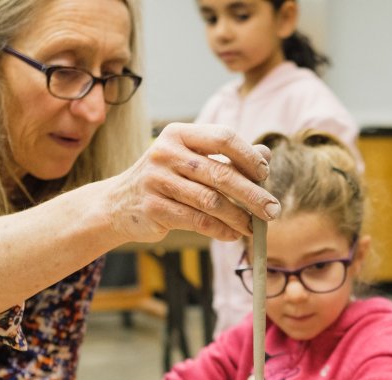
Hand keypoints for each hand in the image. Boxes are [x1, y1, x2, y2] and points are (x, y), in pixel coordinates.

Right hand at [107, 123, 279, 242]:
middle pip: (221, 173)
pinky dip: (220, 230)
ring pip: (211, 201)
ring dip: (239, 217)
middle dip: (253, 195)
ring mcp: (157, 181)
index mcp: (179, 134)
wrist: (118, 204)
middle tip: (273, 210)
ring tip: (253, 227)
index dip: (249, 156)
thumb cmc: (165, 179)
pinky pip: (197, 221)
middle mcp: (166, 153)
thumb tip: (266, 155)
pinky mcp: (154, 208)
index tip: (265, 174)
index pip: (223, 137)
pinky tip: (232, 234)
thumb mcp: (190, 160)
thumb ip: (226, 157)